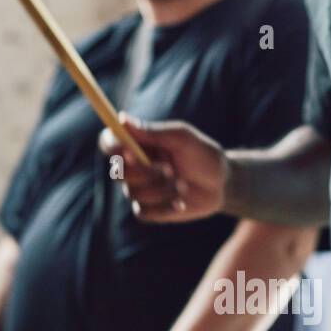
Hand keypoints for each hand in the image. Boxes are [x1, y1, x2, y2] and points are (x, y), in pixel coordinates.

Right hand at [99, 113, 227, 222]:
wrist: (222, 184)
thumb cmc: (202, 154)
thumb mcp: (181, 138)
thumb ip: (152, 131)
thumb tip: (122, 118)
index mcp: (137, 143)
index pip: (108, 142)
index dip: (113, 147)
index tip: (130, 151)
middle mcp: (133, 166)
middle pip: (117, 172)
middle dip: (144, 172)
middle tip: (170, 169)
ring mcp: (139, 189)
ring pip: (133, 193)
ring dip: (161, 189)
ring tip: (184, 184)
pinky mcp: (148, 210)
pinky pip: (143, 212)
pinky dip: (164, 207)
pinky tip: (181, 202)